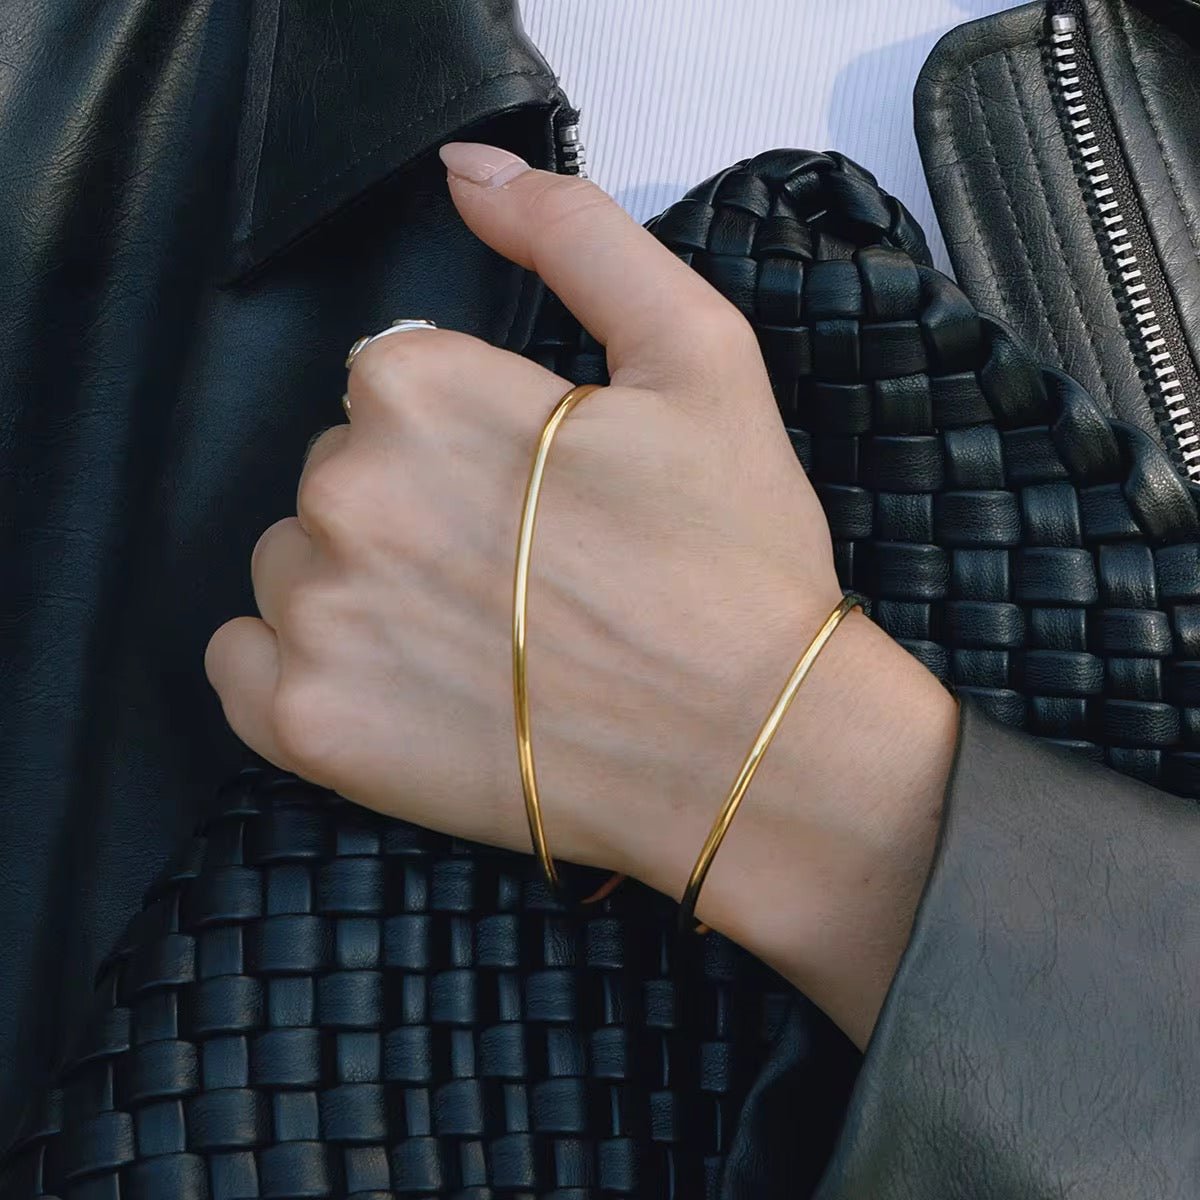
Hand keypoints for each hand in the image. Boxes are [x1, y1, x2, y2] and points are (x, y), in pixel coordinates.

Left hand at [205, 143, 957, 1045]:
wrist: (749, 747)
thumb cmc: (732, 556)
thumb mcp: (698, 357)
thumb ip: (578, 237)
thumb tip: (464, 170)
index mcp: (422, 389)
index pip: (391, 381)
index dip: (472, 437)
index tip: (540, 496)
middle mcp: (344, 492)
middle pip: (336, 472)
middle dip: (413, 505)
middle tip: (521, 575)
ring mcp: (317, 617)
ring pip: (292, 564)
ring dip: (357, 587)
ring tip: (472, 640)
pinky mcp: (307, 727)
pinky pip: (239, 666)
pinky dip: (294, 668)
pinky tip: (389, 683)